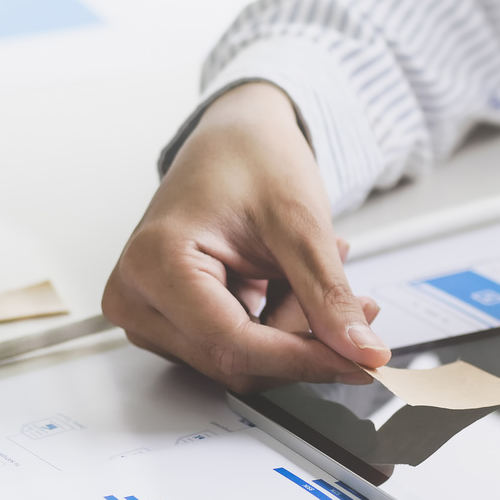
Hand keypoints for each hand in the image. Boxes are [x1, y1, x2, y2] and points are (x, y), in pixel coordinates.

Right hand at [102, 83, 389, 391]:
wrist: (234, 137)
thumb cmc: (250, 158)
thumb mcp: (300, 223)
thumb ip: (328, 296)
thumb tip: (362, 352)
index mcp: (154, 263)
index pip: (232, 344)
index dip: (303, 359)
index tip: (360, 362)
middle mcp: (138, 297)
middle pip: (234, 361)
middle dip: (303, 342)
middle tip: (357, 306)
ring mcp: (150, 313)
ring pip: (240, 361)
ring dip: (293, 329)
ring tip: (316, 267)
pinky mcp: (171, 321)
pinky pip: (235, 348)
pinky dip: (279, 324)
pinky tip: (292, 280)